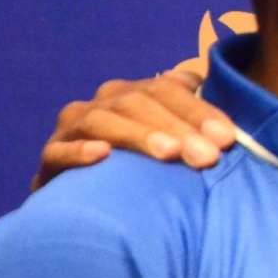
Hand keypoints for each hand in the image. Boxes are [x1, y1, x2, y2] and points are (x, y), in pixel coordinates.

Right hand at [33, 70, 236, 189]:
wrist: (83, 197)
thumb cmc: (137, 162)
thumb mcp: (167, 134)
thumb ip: (186, 105)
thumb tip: (198, 80)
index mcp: (132, 93)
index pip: (167, 90)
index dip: (199, 110)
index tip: (227, 138)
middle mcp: (102, 103)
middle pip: (139, 102)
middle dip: (178, 128)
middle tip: (208, 157)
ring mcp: (72, 127)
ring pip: (103, 121)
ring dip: (138, 136)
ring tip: (169, 154)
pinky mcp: (49, 157)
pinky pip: (58, 151)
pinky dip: (79, 151)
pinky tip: (102, 155)